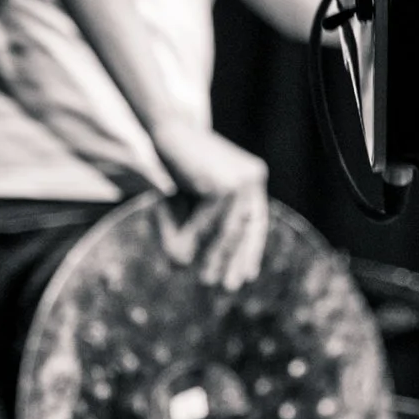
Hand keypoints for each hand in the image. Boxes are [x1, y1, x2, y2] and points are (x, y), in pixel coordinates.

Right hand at [154, 126, 271, 292]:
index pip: (256, 221)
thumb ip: (191, 232)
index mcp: (252, 178)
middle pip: (247, 230)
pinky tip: (181, 255)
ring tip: (205, 280)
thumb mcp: (186, 204)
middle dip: (236, 260)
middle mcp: (252, 178)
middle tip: (228, 288)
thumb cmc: (172, 166)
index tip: (248, 276)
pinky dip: (193, 242)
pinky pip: (208, 225)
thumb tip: (183, 265)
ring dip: (214, 258)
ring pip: (227, 232)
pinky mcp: (222, 186)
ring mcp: (240, 181)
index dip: (251, 250)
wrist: (162, 131)